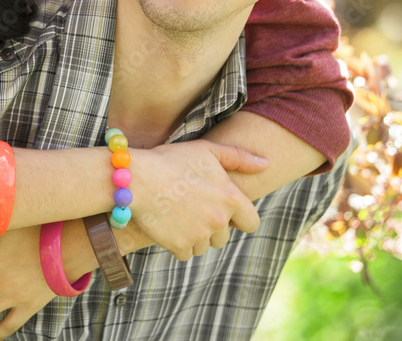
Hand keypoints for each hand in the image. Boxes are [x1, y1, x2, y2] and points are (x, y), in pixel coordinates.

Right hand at [130, 139, 266, 259]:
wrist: (136, 178)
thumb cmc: (171, 160)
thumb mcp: (206, 150)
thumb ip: (239, 158)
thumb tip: (265, 164)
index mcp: (231, 198)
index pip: (251, 223)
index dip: (237, 217)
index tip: (221, 209)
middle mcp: (219, 221)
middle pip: (224, 236)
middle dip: (212, 226)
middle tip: (192, 206)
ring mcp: (200, 236)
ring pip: (205, 245)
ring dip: (195, 235)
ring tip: (178, 213)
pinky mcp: (180, 246)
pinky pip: (185, 252)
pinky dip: (178, 242)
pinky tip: (168, 223)